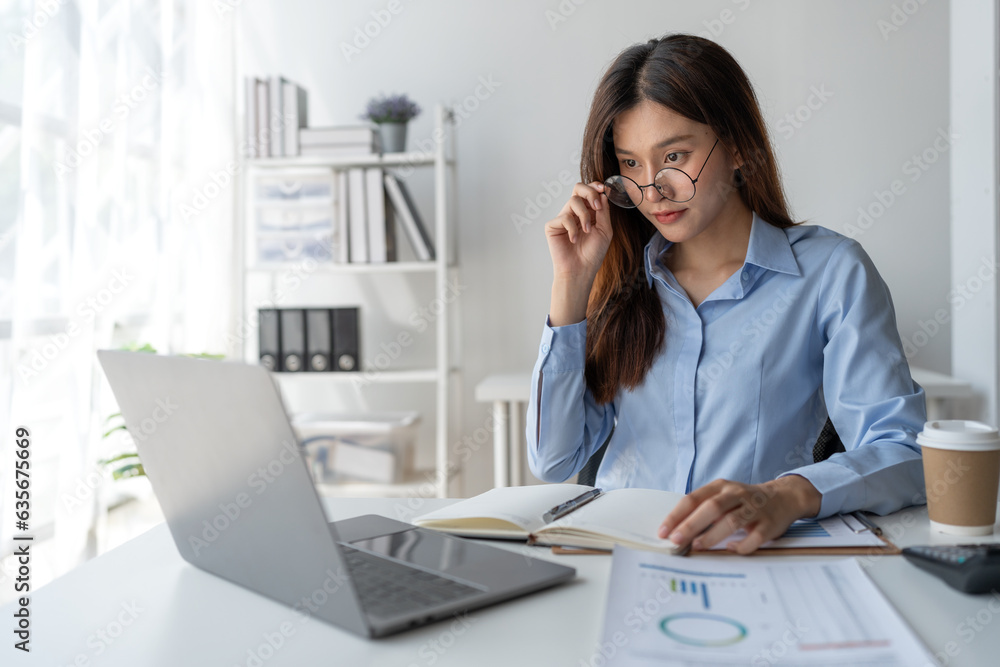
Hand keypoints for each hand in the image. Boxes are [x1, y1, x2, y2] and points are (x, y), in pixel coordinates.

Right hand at [544, 182, 612, 281]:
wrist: (581, 270)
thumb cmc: (593, 253)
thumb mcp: (605, 230)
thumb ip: (604, 212)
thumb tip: (602, 194)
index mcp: (588, 212)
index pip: (588, 192)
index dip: (595, 186)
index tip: (603, 189)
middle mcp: (575, 213)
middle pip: (578, 188)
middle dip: (589, 193)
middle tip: (596, 207)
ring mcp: (563, 218)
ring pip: (573, 201)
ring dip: (584, 216)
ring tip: (587, 231)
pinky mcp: (552, 226)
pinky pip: (564, 217)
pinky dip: (572, 228)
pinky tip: (574, 240)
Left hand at [657, 475, 821, 554]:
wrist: (783, 497)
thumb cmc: (744, 501)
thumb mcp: (722, 496)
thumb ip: (702, 508)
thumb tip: (676, 530)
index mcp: (720, 487)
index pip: (693, 499)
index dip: (676, 516)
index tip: (663, 532)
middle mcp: (736, 494)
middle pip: (711, 508)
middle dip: (691, 525)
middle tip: (676, 540)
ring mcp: (754, 509)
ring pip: (731, 521)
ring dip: (712, 535)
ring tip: (697, 546)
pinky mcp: (768, 524)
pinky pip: (754, 537)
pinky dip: (741, 545)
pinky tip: (730, 549)